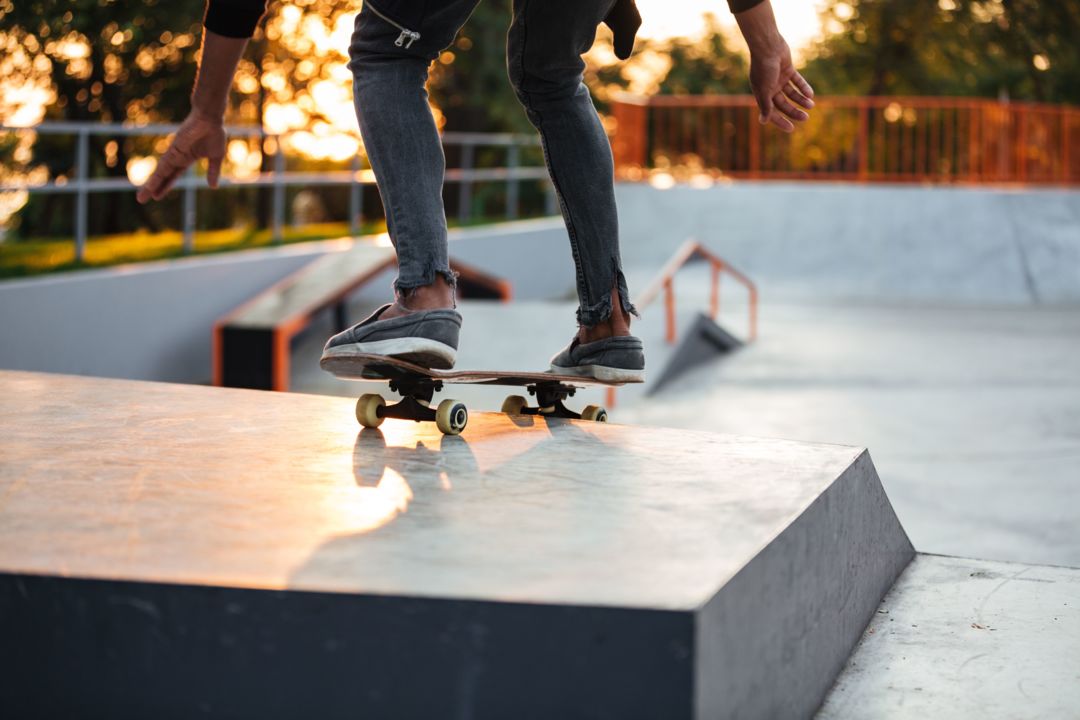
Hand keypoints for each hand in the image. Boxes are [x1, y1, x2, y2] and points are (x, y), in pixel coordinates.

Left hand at [136, 110, 225, 202]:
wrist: (210, 118)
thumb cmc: (214, 133)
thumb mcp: (216, 157)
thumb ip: (213, 172)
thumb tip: (213, 186)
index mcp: (186, 159)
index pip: (173, 175)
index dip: (165, 185)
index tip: (157, 196)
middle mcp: (177, 157)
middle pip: (163, 176)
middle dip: (153, 188)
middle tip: (141, 200)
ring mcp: (174, 153)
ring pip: (161, 173)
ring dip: (151, 185)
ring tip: (142, 197)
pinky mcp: (174, 149)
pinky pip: (165, 165)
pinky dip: (158, 176)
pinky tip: (151, 184)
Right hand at [735, 0, 814, 132]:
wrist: (768, 45)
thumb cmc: (764, 68)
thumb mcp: (764, 89)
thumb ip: (765, 105)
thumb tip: (763, 122)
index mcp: (762, 94)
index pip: (772, 112)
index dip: (781, 121)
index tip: (791, 128)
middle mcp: (770, 88)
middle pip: (784, 104)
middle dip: (794, 111)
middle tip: (805, 118)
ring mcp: (779, 79)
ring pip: (792, 94)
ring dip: (801, 100)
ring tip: (811, 105)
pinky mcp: (788, 70)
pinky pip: (797, 81)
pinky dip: (803, 88)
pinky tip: (810, 94)